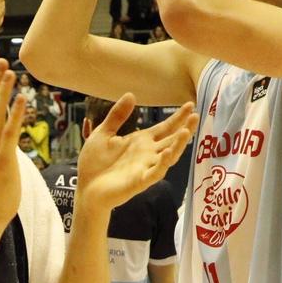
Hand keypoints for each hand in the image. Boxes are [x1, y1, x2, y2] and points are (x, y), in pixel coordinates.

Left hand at [76, 96, 198, 210]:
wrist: (85, 188)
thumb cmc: (94, 163)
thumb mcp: (103, 133)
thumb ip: (117, 116)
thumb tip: (131, 94)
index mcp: (141, 142)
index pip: (165, 128)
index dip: (178, 117)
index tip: (190, 105)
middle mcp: (148, 154)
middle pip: (172, 140)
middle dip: (185, 128)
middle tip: (196, 116)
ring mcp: (145, 168)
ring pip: (169, 156)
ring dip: (178, 144)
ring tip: (187, 131)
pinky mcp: (139, 182)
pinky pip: (155, 172)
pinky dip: (163, 163)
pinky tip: (168, 152)